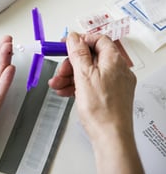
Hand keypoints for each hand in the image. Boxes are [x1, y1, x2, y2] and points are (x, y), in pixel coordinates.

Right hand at [49, 32, 145, 173]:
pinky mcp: (109, 95)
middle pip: (90, 57)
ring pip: (88, 72)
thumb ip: (78, 54)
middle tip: (59, 72)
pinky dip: (77, 85)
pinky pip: (91, 84)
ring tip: (57, 85)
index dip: (81, 41)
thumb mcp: (84, 75)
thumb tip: (74, 37)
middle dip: (70, 64)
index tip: (65, 45)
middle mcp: (117, 70)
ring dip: (69, 76)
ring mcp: (114, 83)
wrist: (110, 136)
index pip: (98, 40)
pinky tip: (65, 92)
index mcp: (114, 61)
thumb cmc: (101, 109)